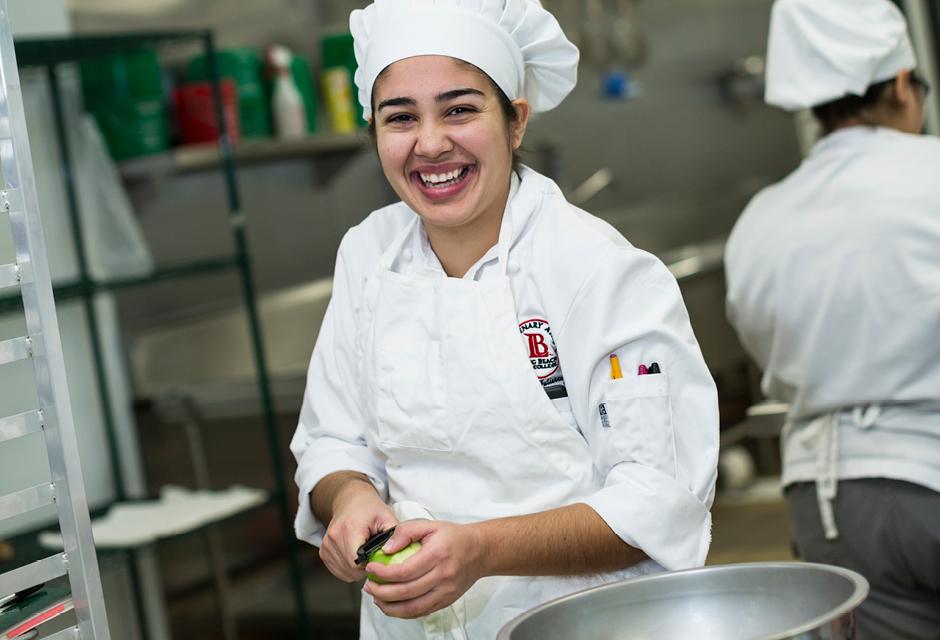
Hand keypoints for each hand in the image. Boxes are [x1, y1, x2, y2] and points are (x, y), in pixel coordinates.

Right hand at [319, 483, 396, 582]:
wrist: (350, 500)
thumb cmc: (370, 509)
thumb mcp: (387, 517)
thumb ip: (394, 536)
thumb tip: (397, 556)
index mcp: (350, 528)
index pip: (357, 562)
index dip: (371, 565)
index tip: (378, 558)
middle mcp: (334, 537)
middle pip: (350, 570)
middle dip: (366, 568)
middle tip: (374, 557)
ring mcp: (326, 545)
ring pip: (344, 573)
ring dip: (357, 570)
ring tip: (365, 555)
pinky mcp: (323, 552)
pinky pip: (338, 571)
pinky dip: (348, 569)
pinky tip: (356, 557)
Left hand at [363, 519, 483, 618]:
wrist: (480, 551)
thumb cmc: (454, 537)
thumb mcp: (430, 525)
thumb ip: (406, 532)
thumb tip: (387, 549)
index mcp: (437, 554)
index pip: (405, 571)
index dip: (383, 573)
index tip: (371, 569)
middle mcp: (443, 576)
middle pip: (406, 592)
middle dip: (382, 592)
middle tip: (369, 586)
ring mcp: (446, 591)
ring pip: (413, 608)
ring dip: (390, 607)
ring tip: (376, 598)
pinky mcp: (447, 601)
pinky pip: (422, 612)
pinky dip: (404, 612)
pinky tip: (392, 605)